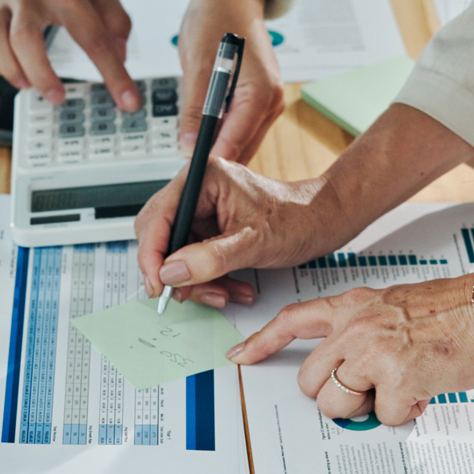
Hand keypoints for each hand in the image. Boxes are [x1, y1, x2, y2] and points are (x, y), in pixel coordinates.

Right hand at [0, 0, 139, 110]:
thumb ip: (114, 16)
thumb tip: (120, 54)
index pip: (93, 36)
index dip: (114, 73)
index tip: (128, 100)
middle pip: (26, 39)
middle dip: (41, 74)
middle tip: (57, 94)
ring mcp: (1, 5)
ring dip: (11, 70)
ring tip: (28, 83)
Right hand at [134, 158, 353, 307]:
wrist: (321, 223)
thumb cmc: (297, 218)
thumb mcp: (253, 242)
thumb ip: (209, 258)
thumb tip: (170, 272)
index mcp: (203, 179)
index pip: (158, 217)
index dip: (152, 255)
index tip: (158, 285)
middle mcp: (197, 192)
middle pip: (161, 236)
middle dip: (176, 271)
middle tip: (188, 294)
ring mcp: (203, 212)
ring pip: (177, 254)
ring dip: (197, 281)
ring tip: (225, 294)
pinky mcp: (210, 230)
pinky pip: (194, 261)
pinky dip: (209, 280)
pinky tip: (233, 288)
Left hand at [178, 0, 282, 160]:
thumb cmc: (216, 16)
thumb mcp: (197, 63)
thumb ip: (195, 108)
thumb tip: (189, 146)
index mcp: (261, 92)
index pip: (235, 141)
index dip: (211, 162)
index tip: (189, 178)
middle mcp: (271, 101)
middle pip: (241, 148)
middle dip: (215, 161)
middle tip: (184, 173)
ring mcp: (267, 102)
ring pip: (240, 142)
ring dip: (217, 148)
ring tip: (188, 152)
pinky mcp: (258, 101)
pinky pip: (239, 128)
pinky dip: (221, 134)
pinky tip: (201, 133)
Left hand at [227, 271, 473, 424]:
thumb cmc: (454, 311)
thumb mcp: (394, 307)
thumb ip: (363, 333)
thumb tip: (346, 370)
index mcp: (353, 306)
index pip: (293, 321)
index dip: (262, 342)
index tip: (241, 356)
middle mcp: (356, 327)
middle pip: (310, 381)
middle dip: (336, 394)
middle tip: (370, 387)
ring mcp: (373, 353)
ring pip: (338, 404)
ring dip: (367, 408)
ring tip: (399, 386)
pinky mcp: (397, 379)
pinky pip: (382, 417)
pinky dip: (404, 412)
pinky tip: (423, 389)